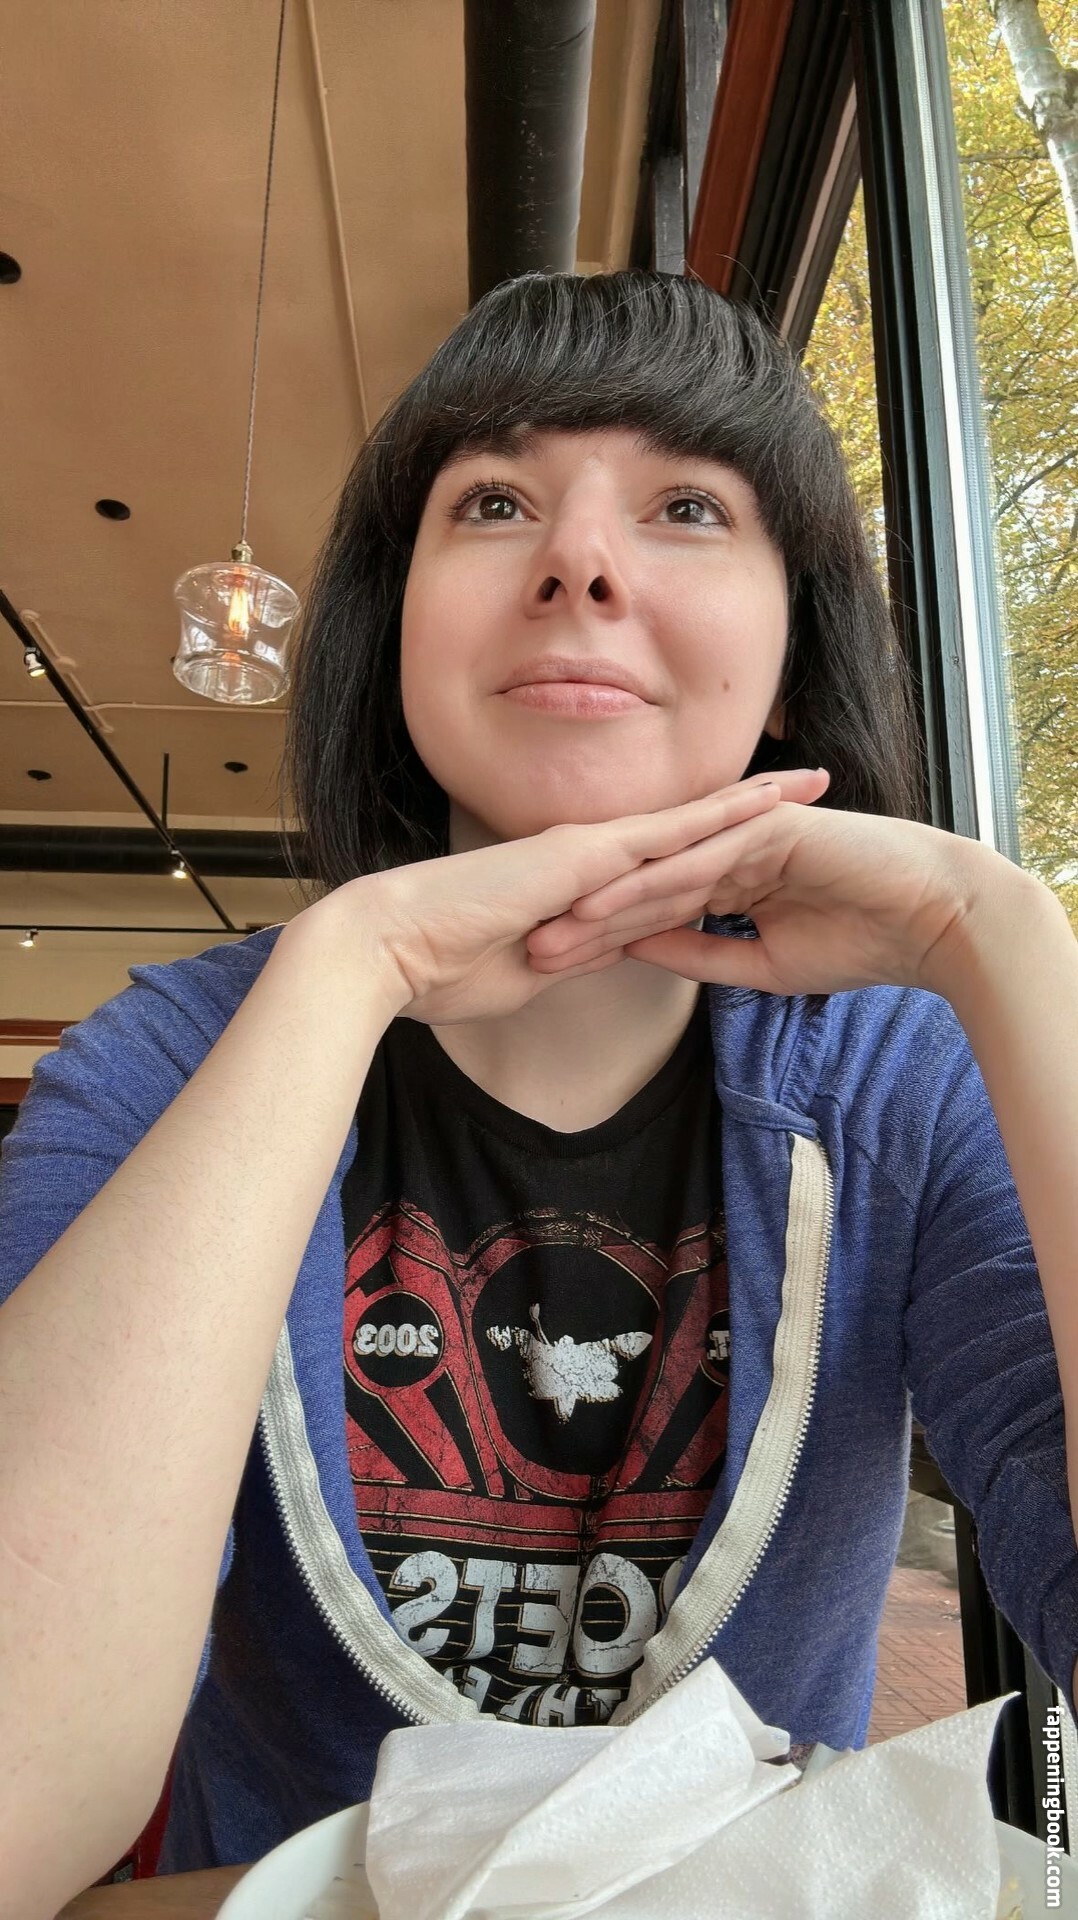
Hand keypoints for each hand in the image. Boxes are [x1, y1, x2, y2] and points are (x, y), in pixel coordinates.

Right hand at [308, 768, 821, 1026]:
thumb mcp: (531, 972)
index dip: (714, 848)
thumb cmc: (442, 968)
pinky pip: (668, 833)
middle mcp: (588, 854)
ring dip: (754, 799)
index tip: (764, 841)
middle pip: (687, 827)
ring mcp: (588, 848)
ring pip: (689, 817)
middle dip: (751, 807)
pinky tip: (768, 802)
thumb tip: (614, 951)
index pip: (662, 865)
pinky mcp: (584, 854)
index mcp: (576, 885)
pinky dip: (721, 815)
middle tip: (813, 783)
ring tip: (813, 780)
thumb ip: (577, 954)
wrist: (389, 950)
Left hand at [526, 774, 1002, 996]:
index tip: (544, 972)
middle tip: (523, 950)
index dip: (596, 941)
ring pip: (660, 871)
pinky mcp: (766, 827)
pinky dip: (655, 885)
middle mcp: (726, 849)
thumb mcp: (763, 965)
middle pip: (641, 887)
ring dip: (605, 904)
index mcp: (724, 878)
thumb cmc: (862, 943)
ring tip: (551, 932)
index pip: (647, 911)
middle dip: (583, 923)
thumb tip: (642, 957)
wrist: (934, 920)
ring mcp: (744, 833)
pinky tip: (612, 906)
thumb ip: (702, 956)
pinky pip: (700, 861)